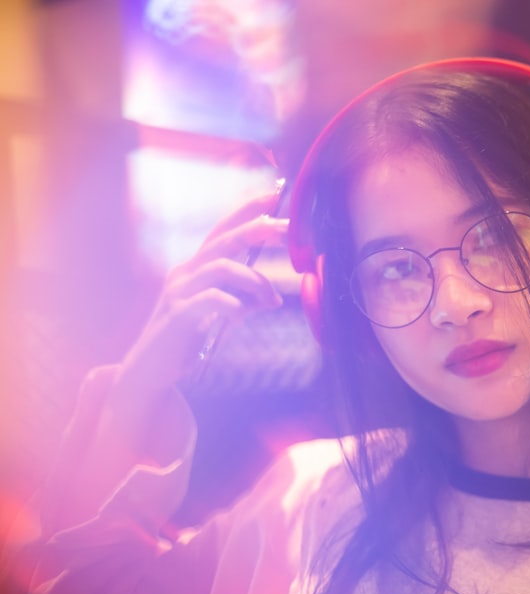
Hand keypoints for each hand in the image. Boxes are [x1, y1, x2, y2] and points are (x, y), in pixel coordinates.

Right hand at [118, 194, 288, 396]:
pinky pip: (209, 299)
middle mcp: (185, 272)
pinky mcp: (176, 315)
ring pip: (221, 266)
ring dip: (254, 279)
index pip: (223, 231)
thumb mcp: (218, 316)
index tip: (275, 195)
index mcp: (196, 268)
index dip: (246, 211)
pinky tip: (243, 314)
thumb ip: (242, 301)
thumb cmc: (185, 339)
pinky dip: (233, 304)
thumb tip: (270, 298)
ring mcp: (178, 291)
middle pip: (224, 239)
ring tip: (272, 300)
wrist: (150, 371)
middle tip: (288, 230)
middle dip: (258, 229)